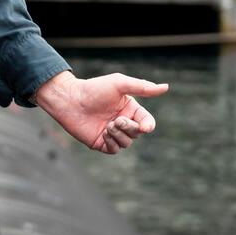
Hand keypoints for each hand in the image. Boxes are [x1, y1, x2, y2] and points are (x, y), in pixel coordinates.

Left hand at [32, 71, 164, 153]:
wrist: (70, 100)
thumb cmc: (94, 89)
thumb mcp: (120, 84)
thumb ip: (142, 87)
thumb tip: (165, 87)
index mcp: (129, 108)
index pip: (146, 121)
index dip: (148, 125)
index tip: (145, 127)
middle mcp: (122, 121)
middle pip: (137, 133)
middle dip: (129, 128)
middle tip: (116, 120)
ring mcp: (111, 133)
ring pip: (127, 143)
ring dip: (119, 135)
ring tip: (108, 126)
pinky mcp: (100, 143)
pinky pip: (114, 150)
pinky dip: (112, 143)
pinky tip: (104, 133)